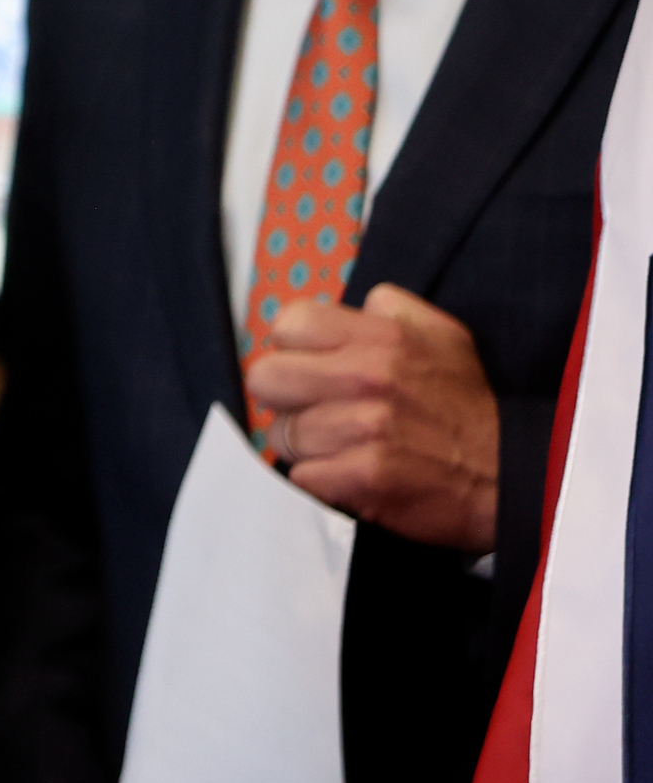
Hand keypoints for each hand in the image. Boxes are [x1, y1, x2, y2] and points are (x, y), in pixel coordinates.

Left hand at [243, 282, 497, 551]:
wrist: (515, 476)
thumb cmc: (470, 407)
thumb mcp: (444, 336)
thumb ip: (392, 309)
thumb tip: (356, 302)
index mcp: (381, 337)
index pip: (288, 323)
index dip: (294, 347)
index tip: (311, 365)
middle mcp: (366, 377)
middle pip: (266, 377)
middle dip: (286, 397)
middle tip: (315, 409)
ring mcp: (361, 430)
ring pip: (281, 434)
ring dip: (305, 445)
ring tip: (344, 446)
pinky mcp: (360, 478)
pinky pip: (302, 476)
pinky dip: (321, 480)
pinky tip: (350, 475)